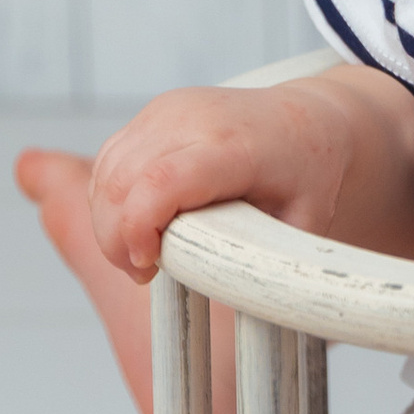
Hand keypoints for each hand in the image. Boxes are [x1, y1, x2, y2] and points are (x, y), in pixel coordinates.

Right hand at [87, 84, 355, 281]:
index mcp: (234, 146)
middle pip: (121, 181)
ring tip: (143, 253)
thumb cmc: (307, 173)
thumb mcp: (304, 222)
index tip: (147, 266)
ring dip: (108, 222)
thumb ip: (267, 259)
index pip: (161, 182)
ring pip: (106, 172)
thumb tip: (236, 302)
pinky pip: (109, 161)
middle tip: (143, 273)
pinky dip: (109, 199)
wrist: (306, 117)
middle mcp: (193, 119)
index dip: (137, 228)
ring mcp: (167, 111)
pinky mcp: (152, 114)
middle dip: (115, 239)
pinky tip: (136, 224)